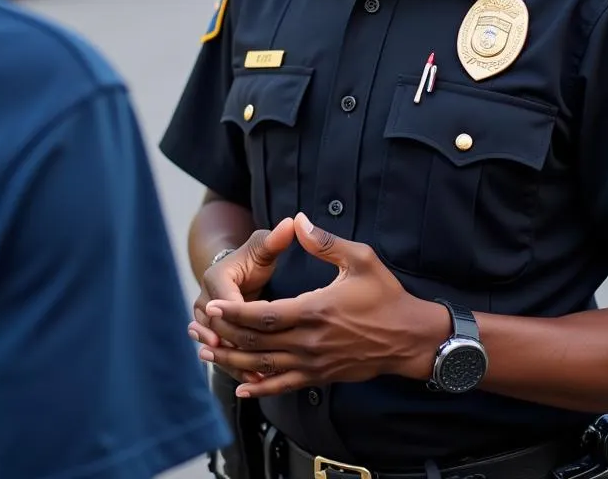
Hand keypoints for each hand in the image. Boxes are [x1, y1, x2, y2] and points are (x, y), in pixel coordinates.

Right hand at [188, 217, 295, 382]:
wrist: (237, 271)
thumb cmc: (255, 257)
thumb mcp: (263, 247)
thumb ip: (276, 239)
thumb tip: (293, 222)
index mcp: (217, 277)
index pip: (224, 300)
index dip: (237, 314)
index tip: (257, 324)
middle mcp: (206, 300)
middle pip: (215, 327)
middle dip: (233, 344)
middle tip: (254, 359)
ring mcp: (207, 321)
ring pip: (215, 345)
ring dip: (233, 362)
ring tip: (255, 377)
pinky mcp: (215, 336)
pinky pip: (222, 355)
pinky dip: (235, 368)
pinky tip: (254, 382)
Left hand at [198, 212, 448, 397]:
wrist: (410, 337)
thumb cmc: (386, 295)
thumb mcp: (360, 259)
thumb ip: (325, 242)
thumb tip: (298, 220)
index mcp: (316, 311)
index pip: (264, 316)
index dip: (234, 313)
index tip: (212, 306)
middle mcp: (311, 341)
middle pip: (257, 343)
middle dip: (224, 337)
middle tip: (198, 329)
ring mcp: (315, 363)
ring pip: (264, 367)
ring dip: (232, 362)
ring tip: (207, 353)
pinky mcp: (321, 376)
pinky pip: (284, 385)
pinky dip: (260, 387)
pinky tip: (241, 387)